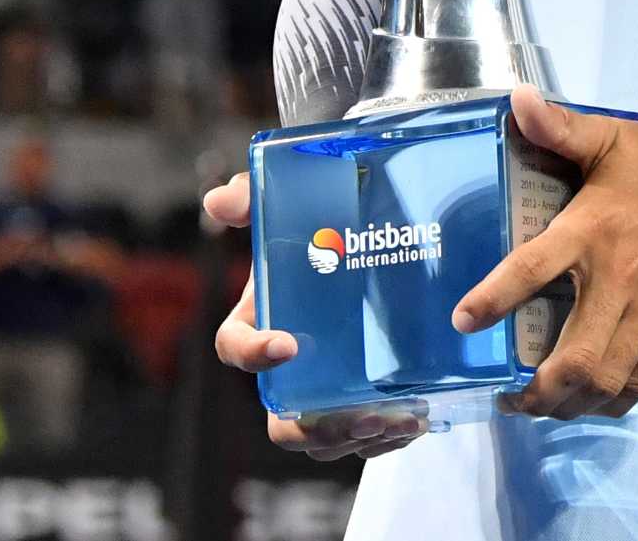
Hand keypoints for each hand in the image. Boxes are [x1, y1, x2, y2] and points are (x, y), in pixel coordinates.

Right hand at [200, 170, 426, 461]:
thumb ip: (254, 198)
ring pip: (327, 439)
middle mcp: (286, 368)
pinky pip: (364, 437)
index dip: (253, 353)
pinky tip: (419, 419)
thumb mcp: (288, 207)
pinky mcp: (359, 398)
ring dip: (361, 439)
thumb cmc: (318, 227)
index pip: (234, 347)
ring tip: (404, 419)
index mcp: (259, 321)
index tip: (287, 344)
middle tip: (361, 414)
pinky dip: (391, 436)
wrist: (370, 234)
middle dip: (318, 428)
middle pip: (283, 422)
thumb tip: (217, 201)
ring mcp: (322, 388)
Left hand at [451, 87, 637, 420]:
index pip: (532, 270)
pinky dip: (613, 400)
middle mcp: (618, 279)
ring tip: (544, 407)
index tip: (463, 323)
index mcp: (591, 230)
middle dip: (537, 392)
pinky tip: (593, 401)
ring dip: (570, 405)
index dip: (495, 300)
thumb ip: (559, 127)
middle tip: (510, 398)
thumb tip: (514, 98)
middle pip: (575, 358)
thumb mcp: (614, 138)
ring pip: (607, 380)